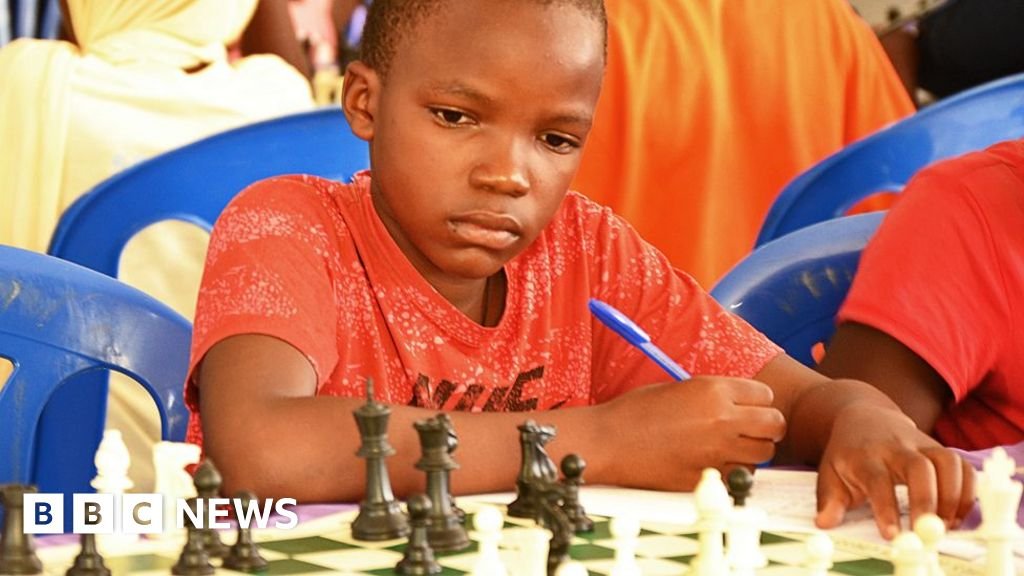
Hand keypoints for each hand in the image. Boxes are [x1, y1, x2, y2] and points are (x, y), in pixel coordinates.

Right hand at [598, 377, 785, 489]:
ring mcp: (716, 451)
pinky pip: (740, 477)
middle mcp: (722, 419)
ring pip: (763, 454)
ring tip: (732, 449)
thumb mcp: (679, 388)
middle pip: (775, 425)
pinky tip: (716, 465)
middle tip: (751, 431)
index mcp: (713, 390)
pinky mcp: (708, 477)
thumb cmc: (636, 411)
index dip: (758, 402)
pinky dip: (735, 473)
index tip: (748, 408)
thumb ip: (713, 394)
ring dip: (753, 452)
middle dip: (767, 428)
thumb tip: (740, 403)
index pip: (765, 395)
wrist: (609, 441)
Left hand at [814, 403, 974, 538]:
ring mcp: (922, 444)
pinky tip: (958, 514)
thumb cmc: (848, 453)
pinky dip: (968, 491)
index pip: (877, 479)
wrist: (864, 417)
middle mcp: (896, 446)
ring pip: (947, 461)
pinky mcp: (940, 448)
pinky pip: (964, 465)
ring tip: (946, 525)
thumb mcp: (830, 473)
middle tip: (926, 532)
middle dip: (926, 500)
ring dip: (953, 496)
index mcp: (865, 454)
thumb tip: (824, 522)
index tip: (892, 534)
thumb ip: (829, 500)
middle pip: (918, 467)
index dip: (885, 506)